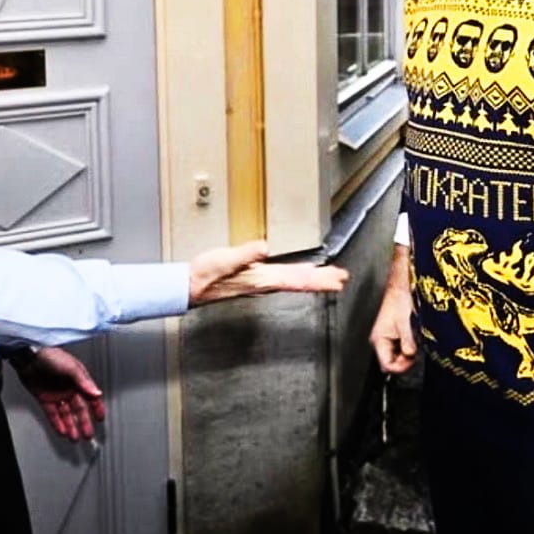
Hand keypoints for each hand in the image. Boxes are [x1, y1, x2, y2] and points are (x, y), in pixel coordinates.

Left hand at [12, 346, 104, 440]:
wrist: (29, 357)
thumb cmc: (50, 355)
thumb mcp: (71, 368)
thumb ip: (84, 382)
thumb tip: (96, 393)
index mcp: (78, 380)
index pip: (91, 397)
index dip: (96, 408)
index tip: (100, 418)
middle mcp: (69, 388)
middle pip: (79, 409)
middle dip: (84, 423)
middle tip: (87, 435)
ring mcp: (57, 394)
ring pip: (66, 414)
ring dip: (71, 426)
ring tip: (75, 438)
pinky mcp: (45, 399)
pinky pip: (53, 414)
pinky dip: (57, 423)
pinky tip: (62, 431)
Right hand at [187, 240, 347, 305]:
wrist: (191, 286)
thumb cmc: (205, 275)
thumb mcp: (223, 261)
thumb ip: (243, 254)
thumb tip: (264, 248)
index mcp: (261, 279)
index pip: (297, 280)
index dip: (318, 280)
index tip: (336, 280)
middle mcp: (264, 283)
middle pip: (300, 282)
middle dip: (322, 280)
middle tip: (342, 279)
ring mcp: (260, 282)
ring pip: (294, 281)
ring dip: (313, 279)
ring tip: (329, 277)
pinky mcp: (254, 278)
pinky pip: (284, 278)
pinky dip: (298, 276)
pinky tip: (300, 273)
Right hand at [369, 245, 417, 372]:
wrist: (401, 285)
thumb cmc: (399, 299)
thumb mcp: (405, 322)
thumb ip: (407, 341)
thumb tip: (411, 355)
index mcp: (378, 338)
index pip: (386, 365)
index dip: (400, 367)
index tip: (411, 362)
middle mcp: (381, 339)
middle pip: (392, 362)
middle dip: (405, 360)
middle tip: (416, 352)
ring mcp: (388, 337)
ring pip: (398, 355)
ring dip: (408, 353)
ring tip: (416, 342)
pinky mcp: (395, 333)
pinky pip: (402, 347)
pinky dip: (409, 346)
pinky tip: (415, 339)